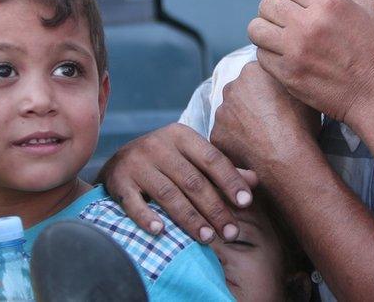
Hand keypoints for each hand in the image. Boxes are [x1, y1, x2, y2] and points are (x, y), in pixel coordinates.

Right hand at [98, 123, 258, 243]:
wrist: (119, 160)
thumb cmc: (167, 161)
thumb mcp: (192, 158)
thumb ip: (221, 170)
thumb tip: (255, 181)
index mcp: (181, 136)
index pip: (212, 158)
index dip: (230, 181)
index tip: (246, 203)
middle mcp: (158, 145)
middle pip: (193, 181)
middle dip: (215, 209)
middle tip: (231, 232)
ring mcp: (136, 163)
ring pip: (169, 194)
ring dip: (190, 219)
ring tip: (209, 238)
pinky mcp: (118, 181)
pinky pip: (133, 202)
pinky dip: (146, 217)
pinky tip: (160, 232)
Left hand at [210, 62, 321, 172]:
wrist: (286, 156)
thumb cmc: (299, 124)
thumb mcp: (302, 92)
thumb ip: (288, 81)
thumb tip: (288, 81)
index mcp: (252, 71)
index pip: (256, 76)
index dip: (268, 90)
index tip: (276, 103)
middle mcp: (231, 88)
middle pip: (240, 94)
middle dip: (251, 105)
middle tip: (268, 121)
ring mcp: (220, 113)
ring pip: (231, 116)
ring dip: (241, 124)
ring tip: (261, 138)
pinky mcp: (216, 136)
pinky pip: (226, 137)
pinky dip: (236, 143)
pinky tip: (252, 151)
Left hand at [247, 0, 373, 123]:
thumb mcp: (371, 9)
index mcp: (330, 3)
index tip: (297, 0)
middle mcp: (308, 24)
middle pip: (267, 3)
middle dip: (276, 8)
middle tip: (287, 18)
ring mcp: (295, 51)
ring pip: (256, 28)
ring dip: (267, 30)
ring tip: (280, 36)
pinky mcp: (288, 75)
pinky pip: (261, 55)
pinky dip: (270, 53)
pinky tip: (285, 56)